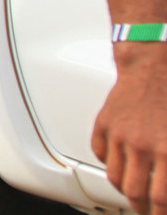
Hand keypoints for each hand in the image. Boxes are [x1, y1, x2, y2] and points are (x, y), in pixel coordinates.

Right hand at [95, 51, 166, 212]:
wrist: (154, 62)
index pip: (161, 198)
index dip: (160, 212)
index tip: (161, 214)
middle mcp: (140, 146)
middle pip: (134, 192)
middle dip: (142, 207)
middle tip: (149, 210)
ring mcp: (119, 135)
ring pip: (114, 176)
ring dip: (124, 188)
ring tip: (133, 191)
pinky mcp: (105, 122)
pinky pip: (100, 151)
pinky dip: (108, 161)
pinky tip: (118, 162)